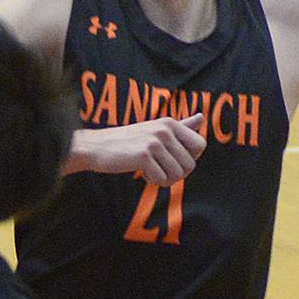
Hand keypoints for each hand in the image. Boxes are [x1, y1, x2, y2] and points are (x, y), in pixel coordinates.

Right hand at [74, 111, 205, 182]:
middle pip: (190, 164)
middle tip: (161, 172)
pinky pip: (162, 179)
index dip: (190, 158)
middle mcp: (164, 130)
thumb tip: (202, 117)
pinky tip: (143, 175)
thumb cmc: (127, 142)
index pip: (200, 145)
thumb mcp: (155, 130)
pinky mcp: (143, 156)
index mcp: (170, 123)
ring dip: (166, 180)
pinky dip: (154, 182)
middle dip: (177, 174)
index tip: (172, 159)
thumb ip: (180, 126)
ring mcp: (154, 142)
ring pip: (178, 173)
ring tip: (152, 174)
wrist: (96, 147)